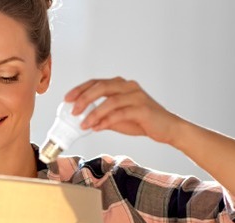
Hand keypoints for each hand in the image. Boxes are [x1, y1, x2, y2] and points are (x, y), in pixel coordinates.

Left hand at [64, 77, 183, 144]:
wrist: (167, 128)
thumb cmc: (143, 121)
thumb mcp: (118, 118)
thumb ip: (102, 116)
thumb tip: (83, 120)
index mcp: (122, 85)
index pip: (97, 82)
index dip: (80, 89)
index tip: (67, 99)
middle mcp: (129, 87)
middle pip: (101, 87)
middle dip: (84, 99)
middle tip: (73, 111)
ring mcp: (137, 96)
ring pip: (110, 101)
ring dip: (94, 112)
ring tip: (83, 124)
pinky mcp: (142, 109)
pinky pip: (120, 113)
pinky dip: (106, 120)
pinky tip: (97, 128)